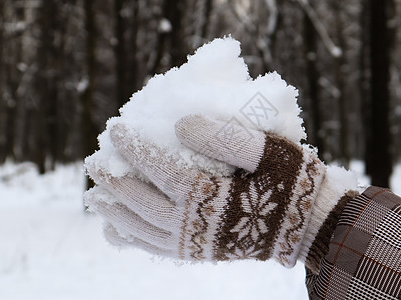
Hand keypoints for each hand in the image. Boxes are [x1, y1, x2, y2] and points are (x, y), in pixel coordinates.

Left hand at [85, 114, 327, 266]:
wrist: (308, 226)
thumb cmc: (289, 182)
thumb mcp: (265, 150)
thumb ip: (222, 136)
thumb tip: (181, 125)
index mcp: (207, 197)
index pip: (158, 169)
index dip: (133, 148)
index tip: (114, 128)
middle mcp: (192, 226)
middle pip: (138, 202)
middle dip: (112, 179)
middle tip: (93, 160)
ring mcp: (191, 244)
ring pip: (139, 230)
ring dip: (112, 211)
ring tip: (93, 196)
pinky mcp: (196, 254)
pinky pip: (153, 249)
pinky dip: (130, 240)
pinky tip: (116, 232)